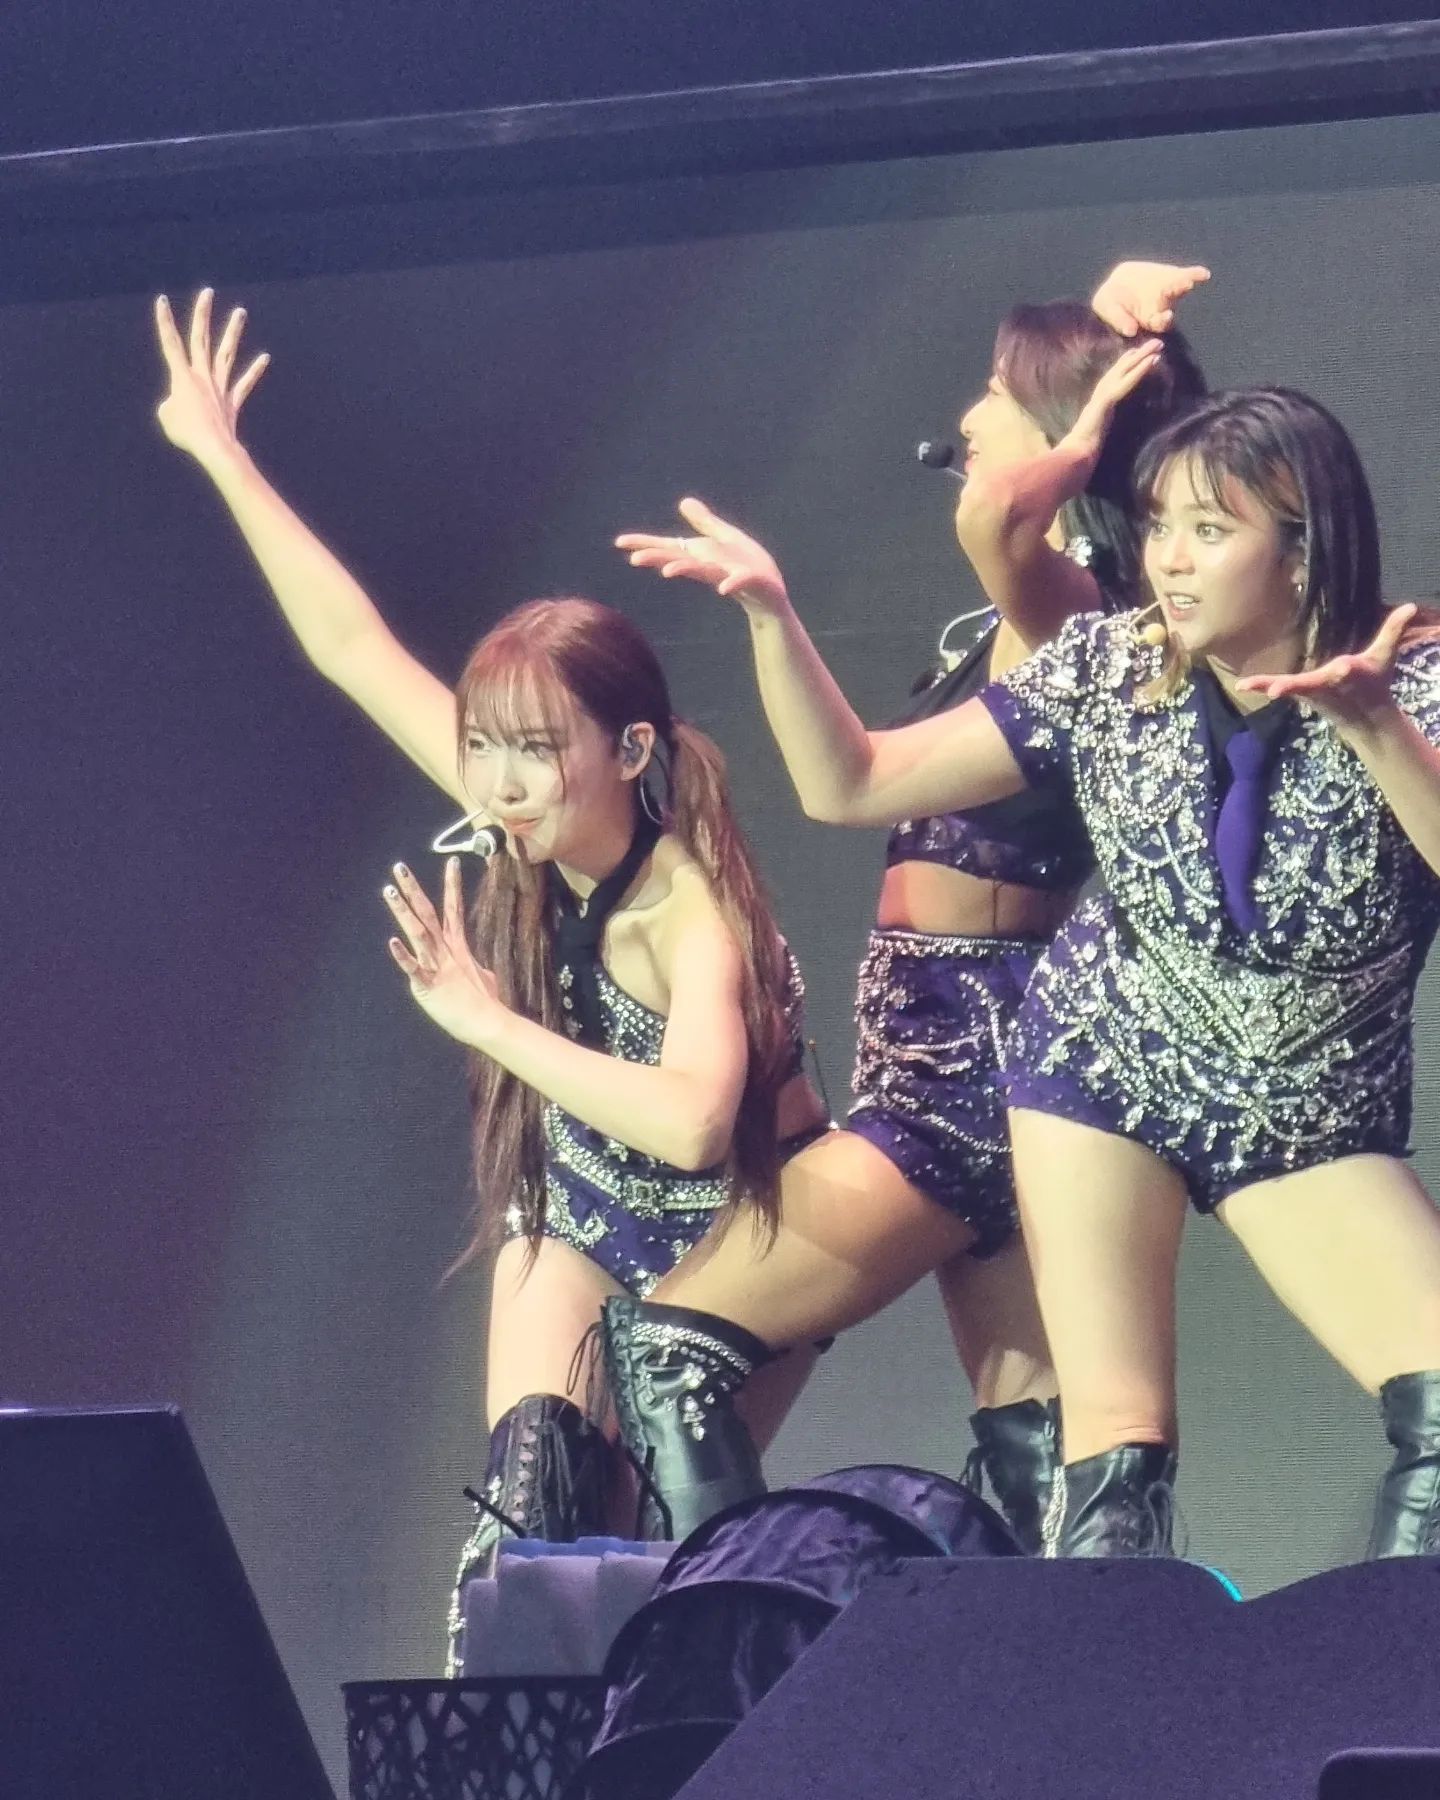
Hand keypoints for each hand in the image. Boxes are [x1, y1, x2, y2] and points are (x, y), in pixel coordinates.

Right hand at [154, 289, 269, 467]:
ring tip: (241, 312)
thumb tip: (182, 403)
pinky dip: (254, 370)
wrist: (212, 448)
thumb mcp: (167, 416)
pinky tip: (264, 357)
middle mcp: (202, 376)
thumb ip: (171, 403)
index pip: (170, 343)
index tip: (162, 300)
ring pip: (226, 353)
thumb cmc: (186, 434)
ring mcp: (219, 386)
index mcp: (182, 376)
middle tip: (207, 292)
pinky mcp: (232, 401)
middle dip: (202, 314)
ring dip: (233, 331)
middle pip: (201, 338)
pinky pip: (244, 383)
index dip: (164, 321)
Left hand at [384, 858, 510, 1048]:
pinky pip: (414, 968)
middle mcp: (445, 950)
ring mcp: (437, 965)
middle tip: (399, 867)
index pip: (453, 907)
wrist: (487, 1022)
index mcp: (456, 946)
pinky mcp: (429, 985)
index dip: (452, 884)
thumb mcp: (480, 975)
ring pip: (418, 931)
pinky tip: (392, 941)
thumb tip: (476, 966)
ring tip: (388, 890)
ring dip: (403, 911)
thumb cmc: (484, 1002)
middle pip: (428, 912)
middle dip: (413, 889)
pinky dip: (403, 955)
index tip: (452, 861)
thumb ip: (471, 965)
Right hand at [615, 496, 789, 618]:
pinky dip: (730, 583)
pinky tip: (723, 589)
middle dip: (657, 558)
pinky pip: (738, 582)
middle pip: (679, 559)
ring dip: (685, 570)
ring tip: (667, 571)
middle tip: (634, 559)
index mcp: (700, 554)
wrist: (770, 592)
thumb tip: (683, 501)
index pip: (668, 547)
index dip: (645, 544)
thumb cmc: (746, 564)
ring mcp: (726, 574)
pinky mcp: (748, 581)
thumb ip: (705, 522)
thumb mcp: (725, 537)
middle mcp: (708, 565)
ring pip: (702, 571)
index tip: (620, 542)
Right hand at [1055, 337, 1165, 466]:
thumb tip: (1102, 434)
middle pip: (1120, 370)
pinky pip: (1127, 382)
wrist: (1075, 455)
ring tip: (1158, 344)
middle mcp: (1100, 396)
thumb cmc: (1082, 451)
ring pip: (1125, 371)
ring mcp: (1103, 396)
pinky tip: (1152, 360)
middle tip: (1155, 341)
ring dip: (1142, 356)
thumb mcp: (1094, 437)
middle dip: (1137, 355)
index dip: (1124, 366)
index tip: (1134, 354)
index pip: (1112, 380)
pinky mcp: (1107, 400)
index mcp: (1099, 405)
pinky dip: (1140, 370)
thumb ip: (1099, 431)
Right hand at [1091, 261, 1209, 336]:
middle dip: (1176, 300)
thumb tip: (1131, 331)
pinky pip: (1185, 275)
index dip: (1163, 321)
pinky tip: (1203, 274)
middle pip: (1171, 306)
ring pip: (1179, 289)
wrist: (1118, 284)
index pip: (1159, 324)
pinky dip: (1194, 274)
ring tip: (1189, 280)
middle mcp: (1162, 308)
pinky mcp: (1171, 277)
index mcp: (1148, 321)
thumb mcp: (1107, 309)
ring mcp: (1168, 292)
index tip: (1165, 317)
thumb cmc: (1111, 303)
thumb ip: (1118, 320)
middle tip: (1182, 292)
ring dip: (1186, 285)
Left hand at [1235, 603, 1416, 737]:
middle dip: (1293, 687)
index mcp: (1349, 674)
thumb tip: (1410, 605)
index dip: (1346, 670)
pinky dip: (1261, 685)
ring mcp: (1311, 692)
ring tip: (1246, 684)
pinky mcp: (1300, 693)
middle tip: (1275, 690)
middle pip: (1309, 685)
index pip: (1348, 671)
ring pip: (1288, 688)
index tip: (1344, 667)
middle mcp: (1327, 685)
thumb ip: (1393, 630)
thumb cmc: (1374, 679)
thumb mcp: (1385, 656)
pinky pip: (1278, 687)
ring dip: (1268, 685)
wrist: (1364, 715)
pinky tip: (1242, 684)